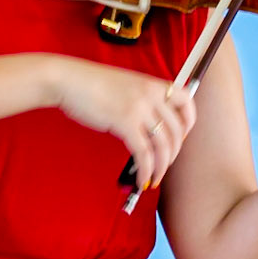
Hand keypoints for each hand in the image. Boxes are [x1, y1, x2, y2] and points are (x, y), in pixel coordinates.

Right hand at [46, 59, 196, 189]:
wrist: (69, 80)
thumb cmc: (91, 84)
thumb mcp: (126, 85)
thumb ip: (142, 101)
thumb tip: (150, 128)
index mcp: (153, 84)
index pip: (187, 102)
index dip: (188, 124)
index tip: (182, 137)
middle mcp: (151, 94)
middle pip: (176, 130)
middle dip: (173, 153)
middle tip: (164, 164)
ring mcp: (140, 108)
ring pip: (163, 145)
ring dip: (161, 167)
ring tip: (154, 179)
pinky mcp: (126, 122)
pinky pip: (144, 153)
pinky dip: (146, 170)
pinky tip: (142, 179)